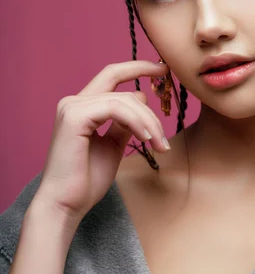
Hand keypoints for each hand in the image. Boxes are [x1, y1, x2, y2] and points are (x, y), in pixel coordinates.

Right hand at [34, 60, 169, 222]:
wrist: (66, 205)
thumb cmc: (87, 180)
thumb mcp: (113, 145)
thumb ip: (124, 123)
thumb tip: (141, 104)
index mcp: (81, 107)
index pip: (111, 76)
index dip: (137, 68)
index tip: (163, 68)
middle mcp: (73, 102)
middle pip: (115, 75)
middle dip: (144, 71)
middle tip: (169, 79)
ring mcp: (71, 107)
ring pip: (123, 99)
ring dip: (149, 120)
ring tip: (161, 144)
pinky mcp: (74, 117)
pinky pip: (116, 109)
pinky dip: (136, 122)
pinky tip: (147, 139)